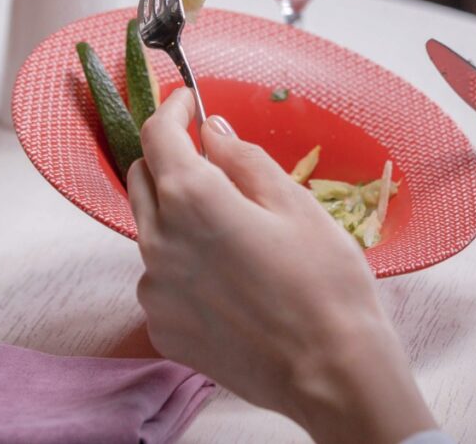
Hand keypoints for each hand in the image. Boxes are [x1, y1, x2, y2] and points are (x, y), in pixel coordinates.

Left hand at [128, 88, 436, 443]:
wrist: (332, 372)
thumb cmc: (325, 282)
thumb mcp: (294, 204)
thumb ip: (243, 158)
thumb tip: (212, 130)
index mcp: (192, 200)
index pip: (158, 135)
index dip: (172, 110)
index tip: (188, 102)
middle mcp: (158, 241)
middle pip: (143, 179)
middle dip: (169, 158)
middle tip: (211, 160)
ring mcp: (154, 289)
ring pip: (149, 230)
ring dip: (175, 214)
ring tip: (229, 230)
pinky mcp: (161, 327)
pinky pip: (159, 277)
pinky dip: (181, 264)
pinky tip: (225, 278)